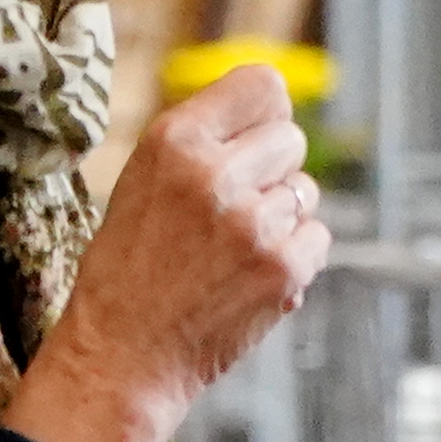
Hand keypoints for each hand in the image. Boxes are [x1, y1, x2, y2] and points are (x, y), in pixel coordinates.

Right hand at [0, 63, 321, 441]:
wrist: (122, 357)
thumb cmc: (129, 267)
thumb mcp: (143, 180)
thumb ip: (204, 140)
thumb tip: (276, 107)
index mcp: (173, 141)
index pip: (262, 85)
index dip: (264, 113)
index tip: (252, 137)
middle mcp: (215, 174)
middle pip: (291, 139)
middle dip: (270, 170)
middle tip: (229, 211)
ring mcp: (254, 223)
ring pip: (305, 191)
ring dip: (281, 216)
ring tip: (230, 249)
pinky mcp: (283, 268)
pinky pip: (318, 237)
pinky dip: (294, 256)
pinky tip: (248, 276)